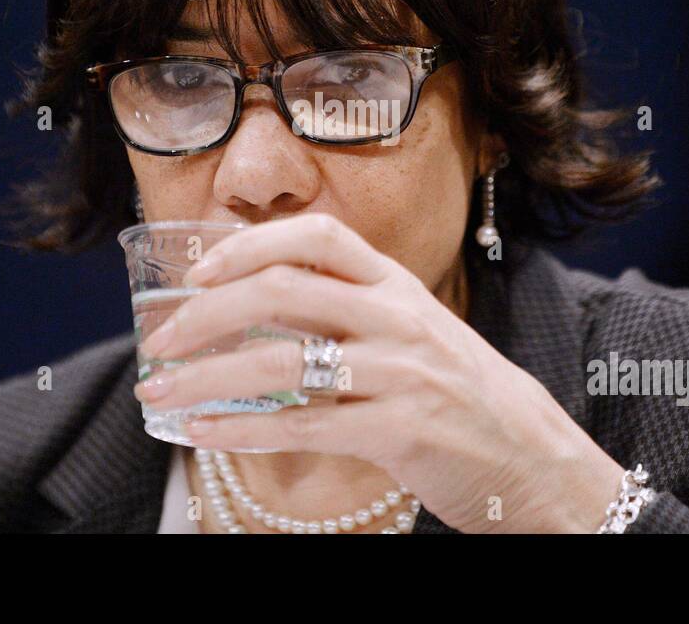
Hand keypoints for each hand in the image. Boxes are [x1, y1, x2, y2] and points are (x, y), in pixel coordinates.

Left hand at [135, 212, 624, 532]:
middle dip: (207, 313)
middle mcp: (397, 317)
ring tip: (159, 393)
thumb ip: (349, 309)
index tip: (200, 271)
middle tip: (162, 341)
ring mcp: (401, 372)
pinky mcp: (400, 429)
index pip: (320, 235)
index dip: (252, 243)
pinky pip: (303, 425)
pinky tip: (203, 434)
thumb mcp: (412, 329)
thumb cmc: (457, 391)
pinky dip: (242, 429)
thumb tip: (257, 300)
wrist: (529, 454)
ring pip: (281, 361)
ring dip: (206, 376)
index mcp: (397, 284)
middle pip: (284, 289)